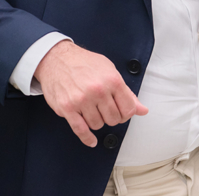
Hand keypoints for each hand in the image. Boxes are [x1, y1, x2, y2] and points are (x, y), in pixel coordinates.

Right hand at [34, 40, 148, 146]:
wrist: (56, 58)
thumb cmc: (83, 63)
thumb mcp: (109, 70)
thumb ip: (126, 92)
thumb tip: (142, 110)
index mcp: (112, 80)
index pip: (128, 110)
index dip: (126, 113)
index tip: (120, 112)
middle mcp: (98, 91)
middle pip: (113, 119)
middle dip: (110, 117)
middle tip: (104, 110)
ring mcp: (82, 100)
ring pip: (97, 125)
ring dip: (96, 121)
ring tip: (91, 110)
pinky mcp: (67, 108)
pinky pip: (80, 130)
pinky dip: (87, 138)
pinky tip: (91, 140)